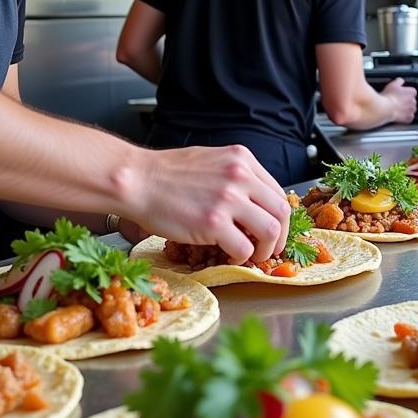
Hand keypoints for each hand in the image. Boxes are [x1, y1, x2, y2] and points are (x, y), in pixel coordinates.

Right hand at [122, 145, 290, 264]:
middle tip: (270, 249)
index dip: (278, 216)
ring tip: (252, 256)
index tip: (272, 230)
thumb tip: (253, 203)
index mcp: (241, 159)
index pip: (277, 191)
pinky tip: (229, 256)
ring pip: (270, 231)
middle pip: (281, 211)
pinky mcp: (213, 223)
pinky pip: (243, 248)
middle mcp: (240, 175)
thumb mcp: (210, 161)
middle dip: (280, 236)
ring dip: (265, 250)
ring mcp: (228, 199)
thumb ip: (235, 177)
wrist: (137, 180)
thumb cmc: (166, 173)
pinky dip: (241, 258)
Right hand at [382, 77, 416, 123]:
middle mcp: (414, 101)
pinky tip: (399, 115)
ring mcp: (412, 110)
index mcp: (411, 92)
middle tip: (397, 102)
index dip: (405, 93)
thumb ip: (399, 81)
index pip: (412, 91)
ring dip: (406, 109)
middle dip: (406, 101)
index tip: (400, 95)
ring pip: (411, 109)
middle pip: (412, 101)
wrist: (385, 109)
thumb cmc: (388, 96)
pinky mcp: (409, 118)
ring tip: (398, 109)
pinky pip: (409, 118)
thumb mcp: (393, 84)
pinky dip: (405, 117)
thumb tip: (401, 80)